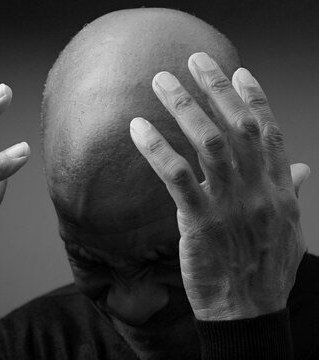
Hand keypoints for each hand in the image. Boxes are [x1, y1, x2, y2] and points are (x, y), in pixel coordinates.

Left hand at [129, 52, 309, 320]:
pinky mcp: (201, 222)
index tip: (237, 72)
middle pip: (238, 125)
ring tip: (159, 82)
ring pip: (208, 142)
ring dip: (182, 107)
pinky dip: (156, 148)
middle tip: (193, 60)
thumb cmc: (264, 272)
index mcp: (278, 189)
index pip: (269, 132)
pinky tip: (137, 128)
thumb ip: (291, 194)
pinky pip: (176, 175)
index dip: (253, 99)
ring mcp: (230, 204)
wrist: (248, 314)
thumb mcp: (288, 230)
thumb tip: (302, 170)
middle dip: (215, 88)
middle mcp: (259, 189)